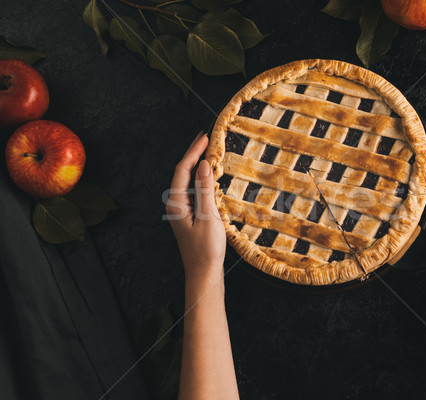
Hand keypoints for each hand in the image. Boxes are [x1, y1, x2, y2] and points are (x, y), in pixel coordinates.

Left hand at [166, 133, 225, 284]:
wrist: (203, 273)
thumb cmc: (206, 249)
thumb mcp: (208, 217)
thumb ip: (204, 189)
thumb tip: (204, 164)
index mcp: (176, 202)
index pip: (183, 169)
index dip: (193, 151)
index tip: (204, 136)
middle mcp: (176, 204)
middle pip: (183, 172)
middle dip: (193, 154)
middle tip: (205, 137)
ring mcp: (182, 210)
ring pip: (188, 181)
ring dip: (197, 165)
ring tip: (208, 151)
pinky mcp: (189, 216)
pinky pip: (193, 190)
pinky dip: (201, 179)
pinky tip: (210, 176)